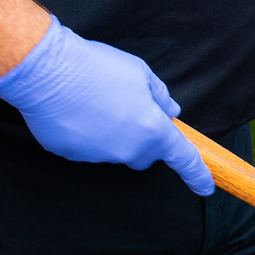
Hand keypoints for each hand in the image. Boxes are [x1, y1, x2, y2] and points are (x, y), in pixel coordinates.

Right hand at [0, 17, 213, 194]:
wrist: (49, 72)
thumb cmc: (98, 67)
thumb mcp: (140, 73)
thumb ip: (160, 96)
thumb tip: (170, 111)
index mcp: (152, 131)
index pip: (183, 158)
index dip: (197, 174)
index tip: (206, 187)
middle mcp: (128, 150)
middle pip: (144, 154)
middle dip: (143, 138)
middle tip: (129, 107)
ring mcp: (98, 156)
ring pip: (113, 149)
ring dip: (111, 132)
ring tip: (94, 100)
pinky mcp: (71, 155)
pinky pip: (86, 147)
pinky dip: (85, 133)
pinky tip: (74, 110)